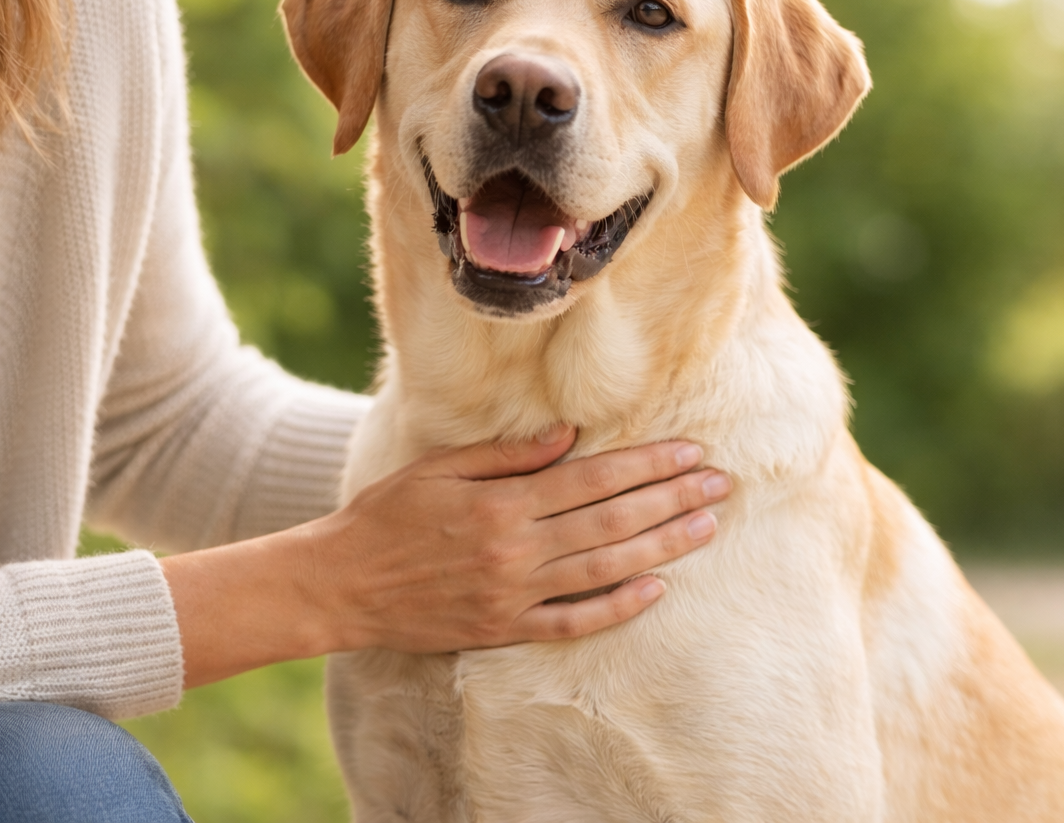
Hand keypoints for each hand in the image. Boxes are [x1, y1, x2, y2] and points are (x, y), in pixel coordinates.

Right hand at [161, 427, 728, 687]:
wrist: (341, 584)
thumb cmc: (386, 515)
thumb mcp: (440, 467)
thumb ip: (508, 455)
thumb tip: (569, 435)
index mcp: (503, 502)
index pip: (594, 478)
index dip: (648, 464)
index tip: (691, 450)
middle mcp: (517, 549)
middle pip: (613, 519)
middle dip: (674, 499)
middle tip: (723, 484)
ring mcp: (514, 593)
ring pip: (606, 567)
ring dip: (663, 545)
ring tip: (707, 526)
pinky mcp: (505, 628)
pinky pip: (574, 621)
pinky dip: (618, 606)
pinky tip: (655, 588)